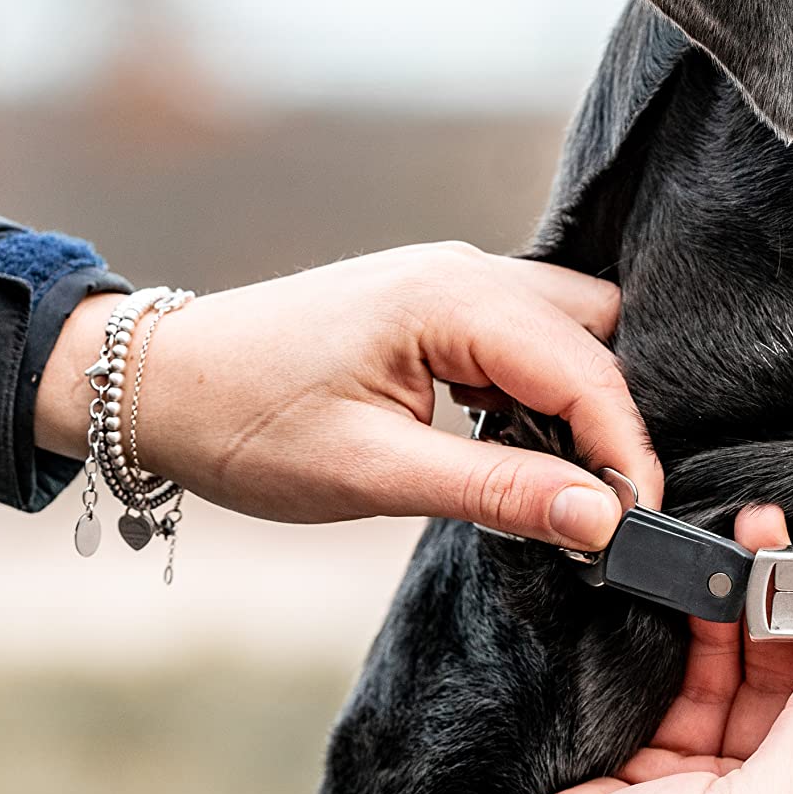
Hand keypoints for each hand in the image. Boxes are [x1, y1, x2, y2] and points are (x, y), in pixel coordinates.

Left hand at [39, 244, 659, 550]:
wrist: (154, 384)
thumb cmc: (246, 425)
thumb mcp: (373, 473)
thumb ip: (498, 490)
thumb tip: (601, 518)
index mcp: (450, 299)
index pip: (586, 371)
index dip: (626, 449)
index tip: (638, 522)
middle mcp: (463, 271)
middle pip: (597, 334)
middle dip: (619, 418)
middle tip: (615, 507)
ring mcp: (451, 279)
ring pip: (570, 327)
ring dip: (585, 400)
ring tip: (577, 482)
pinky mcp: (436, 303)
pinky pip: (528, 333)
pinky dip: (547, 388)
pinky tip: (531, 448)